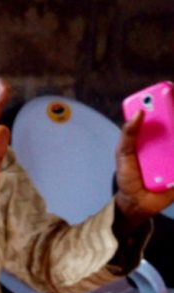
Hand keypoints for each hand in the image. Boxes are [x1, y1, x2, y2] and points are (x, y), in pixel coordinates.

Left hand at [115, 110, 173, 228]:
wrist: (136, 203)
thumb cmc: (129, 176)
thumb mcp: (124, 154)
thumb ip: (129, 134)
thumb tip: (139, 112)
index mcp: (155, 135)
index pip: (167, 112)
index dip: (171, 100)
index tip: (172, 90)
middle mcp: (170, 142)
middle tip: (172, 111)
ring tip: (171, 141)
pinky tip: (173, 164)